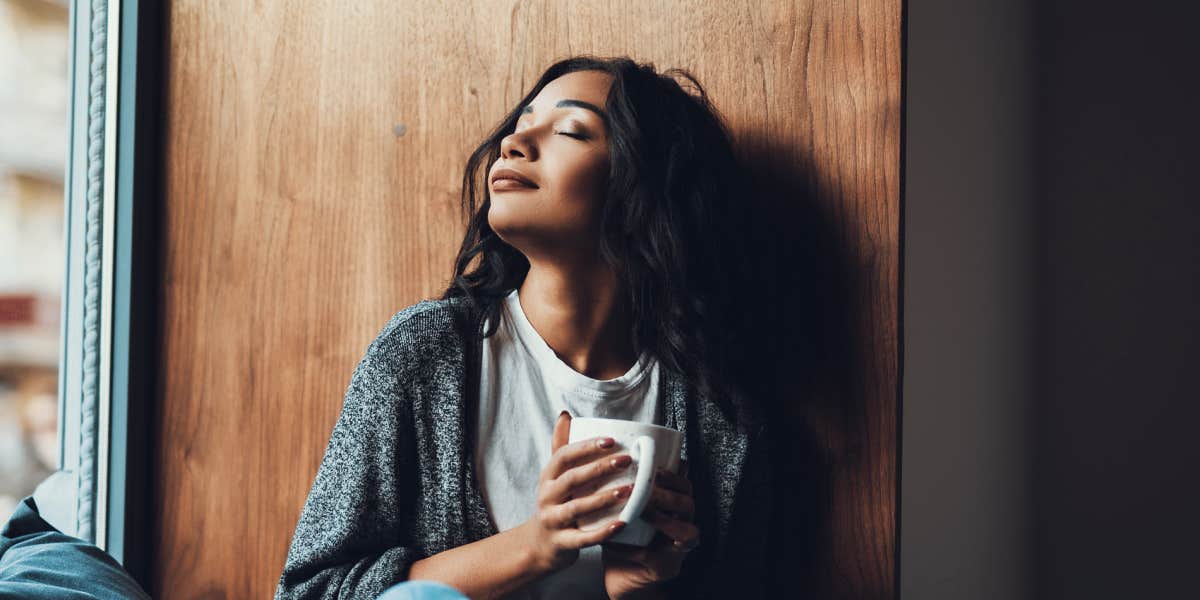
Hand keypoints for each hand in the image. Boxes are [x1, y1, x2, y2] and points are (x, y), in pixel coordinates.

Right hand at [521, 411, 637, 574]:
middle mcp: (546, 496)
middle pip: (572, 479)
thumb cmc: (554, 503)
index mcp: (547, 476)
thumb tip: (565, 415)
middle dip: (599, 468)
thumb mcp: (553, 476)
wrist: (538, 544)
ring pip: (577, 508)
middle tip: (627, 460)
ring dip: (603, 499)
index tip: (611, 440)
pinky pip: (583, 539)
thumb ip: (561, 447)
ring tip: (629, 490)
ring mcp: (552, 520)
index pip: (563, 456)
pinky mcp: (561, 543)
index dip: (586, 447)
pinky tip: (622, 524)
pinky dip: (602, 533)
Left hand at [601, 460, 698, 599]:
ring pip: (684, 531)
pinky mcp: (666, 567)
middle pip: (688, 504)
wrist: (620, 570)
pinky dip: (634, 549)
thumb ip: (620, 480)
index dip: (672, 475)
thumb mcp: (623, 502)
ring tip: (639, 511)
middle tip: (644, 489)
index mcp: (675, 504)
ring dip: (662, 519)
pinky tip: (613, 540)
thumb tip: (599, 445)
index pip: (685, 484)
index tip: (653, 467)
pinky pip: (655, 557)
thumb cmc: (622, 530)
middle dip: (667, 494)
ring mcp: (678, 548)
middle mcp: (683, 523)